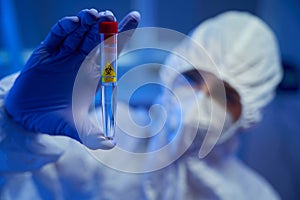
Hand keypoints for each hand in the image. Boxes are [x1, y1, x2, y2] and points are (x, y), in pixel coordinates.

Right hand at [5, 9, 139, 149]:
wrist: (28, 117)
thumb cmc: (56, 119)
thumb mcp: (75, 127)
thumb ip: (90, 135)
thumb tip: (109, 145)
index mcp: (94, 74)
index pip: (113, 50)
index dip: (124, 34)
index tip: (135, 17)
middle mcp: (82, 61)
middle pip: (97, 38)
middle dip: (105, 26)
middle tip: (110, 17)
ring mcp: (64, 54)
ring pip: (79, 33)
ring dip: (87, 23)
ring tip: (94, 15)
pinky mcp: (46, 52)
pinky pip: (57, 36)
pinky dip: (65, 28)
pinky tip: (72, 23)